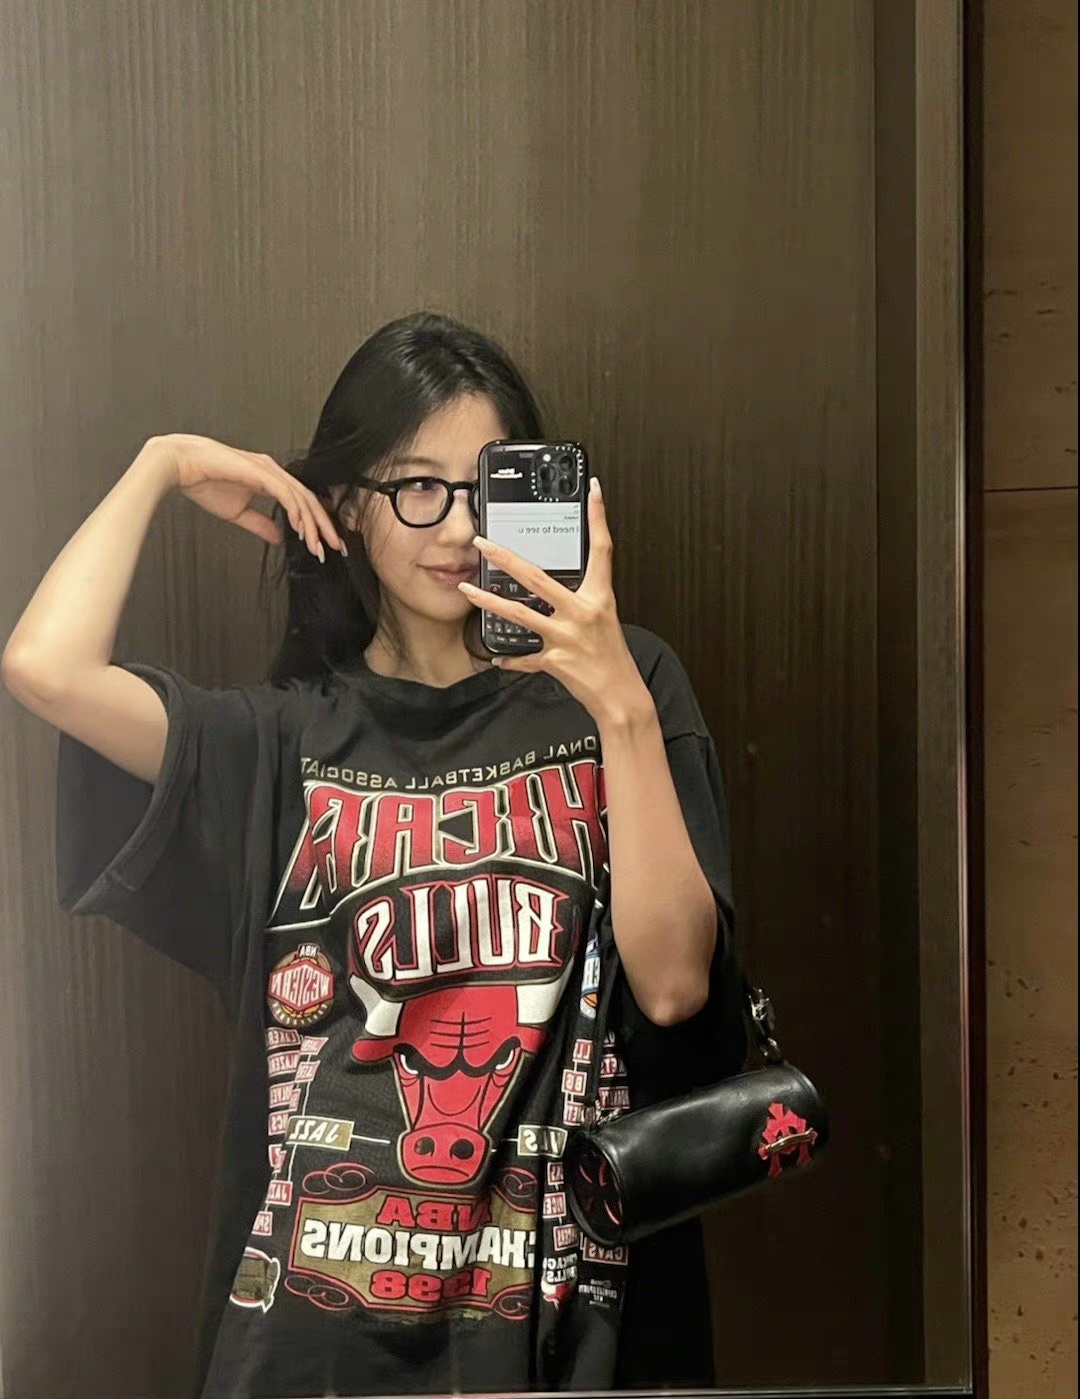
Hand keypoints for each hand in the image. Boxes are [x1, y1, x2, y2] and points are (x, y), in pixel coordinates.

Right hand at [149, 433, 345, 560]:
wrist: (179, 465)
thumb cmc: (204, 481)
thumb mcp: (239, 512)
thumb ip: (261, 524)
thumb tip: (280, 538)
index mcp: (270, 478)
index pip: (302, 502)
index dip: (316, 523)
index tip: (325, 544)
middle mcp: (274, 471)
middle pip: (309, 500)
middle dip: (324, 526)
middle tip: (335, 547)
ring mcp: (268, 469)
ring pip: (301, 498)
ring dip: (312, 524)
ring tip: (318, 545)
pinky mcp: (259, 471)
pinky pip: (285, 493)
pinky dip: (296, 511)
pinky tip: (302, 528)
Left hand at [457, 478, 653, 727]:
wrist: (621, 697)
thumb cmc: (612, 657)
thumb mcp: (604, 619)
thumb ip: (580, 601)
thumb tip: (552, 589)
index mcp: (599, 597)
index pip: (602, 549)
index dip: (598, 517)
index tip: (593, 489)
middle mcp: (582, 612)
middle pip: (538, 578)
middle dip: (506, 558)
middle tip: (483, 543)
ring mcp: (567, 637)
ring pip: (520, 614)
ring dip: (490, 602)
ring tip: (467, 591)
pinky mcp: (555, 661)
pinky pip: (525, 658)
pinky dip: (511, 659)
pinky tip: (499, 657)